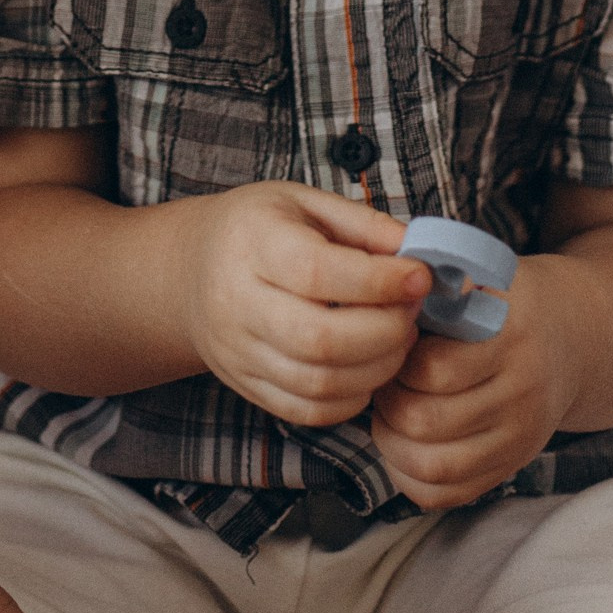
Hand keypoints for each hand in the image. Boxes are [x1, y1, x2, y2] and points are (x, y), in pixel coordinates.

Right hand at [176, 183, 429, 429]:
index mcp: (251, 241)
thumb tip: (419, 250)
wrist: (192, 269)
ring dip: (376, 368)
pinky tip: (368, 367)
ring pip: (317, 383)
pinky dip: (351, 398)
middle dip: (384, 332)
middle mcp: (235, 300)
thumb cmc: (259, 228)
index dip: (378, 280)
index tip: (420, 277)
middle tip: (412, 313)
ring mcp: (237, 351)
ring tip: (397, 339)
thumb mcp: (304, 202)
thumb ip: (363, 224)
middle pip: (319, 338)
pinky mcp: (246, 385)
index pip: (317, 271)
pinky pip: (307, 411)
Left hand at [370, 251, 582, 510]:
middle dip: (388, 403)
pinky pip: (446, 495)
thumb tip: (392, 285)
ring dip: (392, 443)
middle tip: (382, 381)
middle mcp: (520, 394)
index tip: (386, 345)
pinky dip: (409, 476)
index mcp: (509, 337)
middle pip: (427, 422)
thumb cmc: (502, 302)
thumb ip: (439, 278)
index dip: (395, 362)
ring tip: (388, 413)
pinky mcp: (510, 468)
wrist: (567, 340)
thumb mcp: (480, 274)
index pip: (433, 370)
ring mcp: (519, 439)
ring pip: (433, 467)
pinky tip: (403, 444)